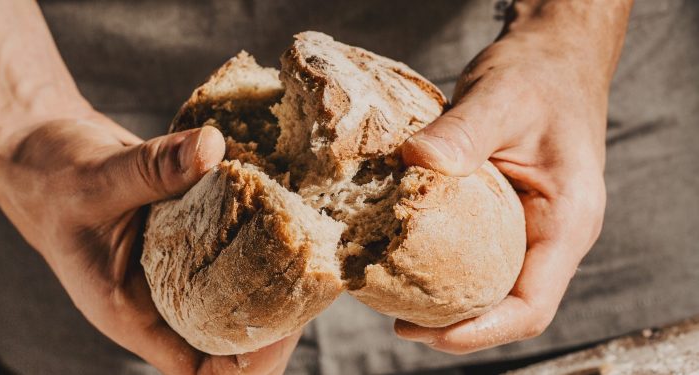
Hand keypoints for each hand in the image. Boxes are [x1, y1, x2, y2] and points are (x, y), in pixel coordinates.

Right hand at [0, 112, 299, 374]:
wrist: (40, 151)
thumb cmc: (49, 178)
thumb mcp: (94, 177)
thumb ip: (151, 168)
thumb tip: (212, 148)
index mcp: (132, 312)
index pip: (198, 368)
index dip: (246, 362)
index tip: (285, 325)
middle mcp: (161, 296)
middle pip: (230, 333)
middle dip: (276, 314)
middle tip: (312, 274)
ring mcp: (177, 264)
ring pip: (235, 286)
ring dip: (273, 270)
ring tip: (309, 241)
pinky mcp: (189, 231)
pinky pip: (230, 241)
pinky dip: (257, 228)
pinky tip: (285, 203)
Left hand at [396, 0, 631, 353]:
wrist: (552, 58)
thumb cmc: (538, 77)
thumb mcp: (502, 97)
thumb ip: (463, 132)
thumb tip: (414, 162)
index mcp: (568, 220)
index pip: (531, 305)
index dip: (481, 331)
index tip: (427, 333)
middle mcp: (553, 234)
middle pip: (508, 306)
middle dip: (456, 325)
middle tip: (397, 321)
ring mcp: (532, 227)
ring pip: (494, 286)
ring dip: (449, 301)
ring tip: (395, 299)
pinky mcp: (509, 215)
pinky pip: (480, 256)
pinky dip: (446, 267)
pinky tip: (406, 259)